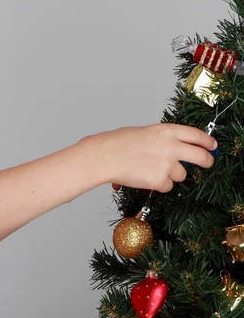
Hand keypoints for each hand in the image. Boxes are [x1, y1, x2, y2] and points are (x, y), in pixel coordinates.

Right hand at [92, 123, 216, 192]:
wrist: (105, 156)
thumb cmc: (118, 143)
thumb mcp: (145, 132)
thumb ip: (164, 139)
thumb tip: (179, 147)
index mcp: (167, 131)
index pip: (196, 135)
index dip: (207, 141)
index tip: (212, 145)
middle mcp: (171, 147)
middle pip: (201, 156)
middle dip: (207, 161)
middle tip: (207, 162)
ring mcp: (168, 164)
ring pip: (181, 174)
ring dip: (170, 174)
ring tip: (149, 168)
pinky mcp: (162, 180)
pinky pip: (168, 186)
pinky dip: (158, 184)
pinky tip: (144, 176)